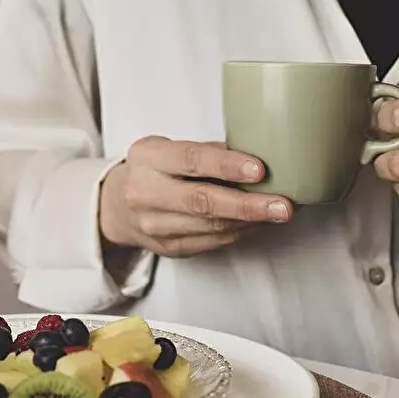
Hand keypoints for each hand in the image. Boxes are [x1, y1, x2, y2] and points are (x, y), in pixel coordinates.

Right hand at [99, 136, 292, 257]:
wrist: (115, 206)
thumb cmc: (153, 170)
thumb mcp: (168, 149)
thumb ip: (207, 152)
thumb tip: (260, 155)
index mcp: (148, 158)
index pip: (190, 161)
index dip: (227, 166)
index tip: (260, 170)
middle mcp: (146, 193)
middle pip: (203, 201)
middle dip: (248, 205)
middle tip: (283, 205)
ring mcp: (155, 225)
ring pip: (211, 226)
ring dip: (251, 221)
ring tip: (280, 213)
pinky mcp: (168, 248)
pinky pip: (211, 242)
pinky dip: (239, 232)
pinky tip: (258, 224)